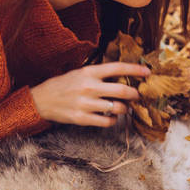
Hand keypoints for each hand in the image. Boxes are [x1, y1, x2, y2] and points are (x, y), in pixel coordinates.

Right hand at [30, 62, 150, 126]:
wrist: (42, 100)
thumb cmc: (64, 84)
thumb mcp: (80, 72)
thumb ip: (99, 74)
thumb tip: (123, 76)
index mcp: (89, 72)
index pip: (117, 68)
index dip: (135, 69)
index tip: (148, 72)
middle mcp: (89, 86)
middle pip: (122, 90)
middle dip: (135, 94)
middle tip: (137, 95)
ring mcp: (85, 103)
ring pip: (117, 108)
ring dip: (125, 108)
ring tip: (124, 107)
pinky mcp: (82, 118)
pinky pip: (106, 121)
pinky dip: (113, 120)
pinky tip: (111, 117)